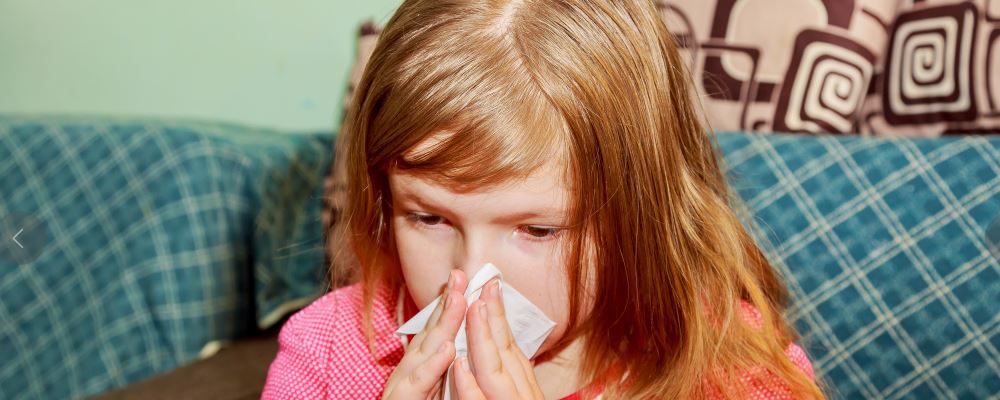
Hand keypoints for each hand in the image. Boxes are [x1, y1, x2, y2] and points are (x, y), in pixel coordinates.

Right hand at [382, 271, 468, 399]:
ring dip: (442, 324)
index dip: (450, 302)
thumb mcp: (433, 384)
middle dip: (447, 302)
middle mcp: (411, 369)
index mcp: (421, 364)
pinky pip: (419, 384)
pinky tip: (448, 350)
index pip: (437, 329)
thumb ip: (442, 364)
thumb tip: (459, 341)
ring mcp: (404, 384)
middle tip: (462, 274)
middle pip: (432, 331)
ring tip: (459, 299)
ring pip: (425, 351)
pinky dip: (433, 367)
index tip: (466, 277)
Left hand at [453, 278, 544, 398]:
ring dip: (482, 340)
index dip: (499, 316)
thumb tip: (503, 345)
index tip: (490, 286)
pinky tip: (459, 365)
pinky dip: (469, 386)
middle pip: (505, 351)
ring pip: (493, 372)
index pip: (509, 345)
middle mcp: (521, 394)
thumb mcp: (517, 395)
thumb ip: (511, 376)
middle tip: (485, 284)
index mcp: (523, 387)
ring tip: (474, 309)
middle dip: (494, 317)